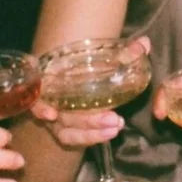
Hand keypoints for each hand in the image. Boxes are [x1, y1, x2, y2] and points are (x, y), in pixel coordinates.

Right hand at [31, 36, 151, 147]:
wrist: (80, 74)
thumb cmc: (86, 65)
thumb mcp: (103, 58)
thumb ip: (124, 52)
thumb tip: (144, 43)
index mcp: (50, 80)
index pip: (37, 94)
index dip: (40, 107)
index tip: (51, 115)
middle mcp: (50, 100)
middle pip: (63, 117)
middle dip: (88, 121)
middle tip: (114, 118)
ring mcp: (57, 118)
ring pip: (68, 132)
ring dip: (91, 133)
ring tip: (116, 126)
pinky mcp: (67, 129)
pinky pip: (72, 138)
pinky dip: (88, 138)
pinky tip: (108, 135)